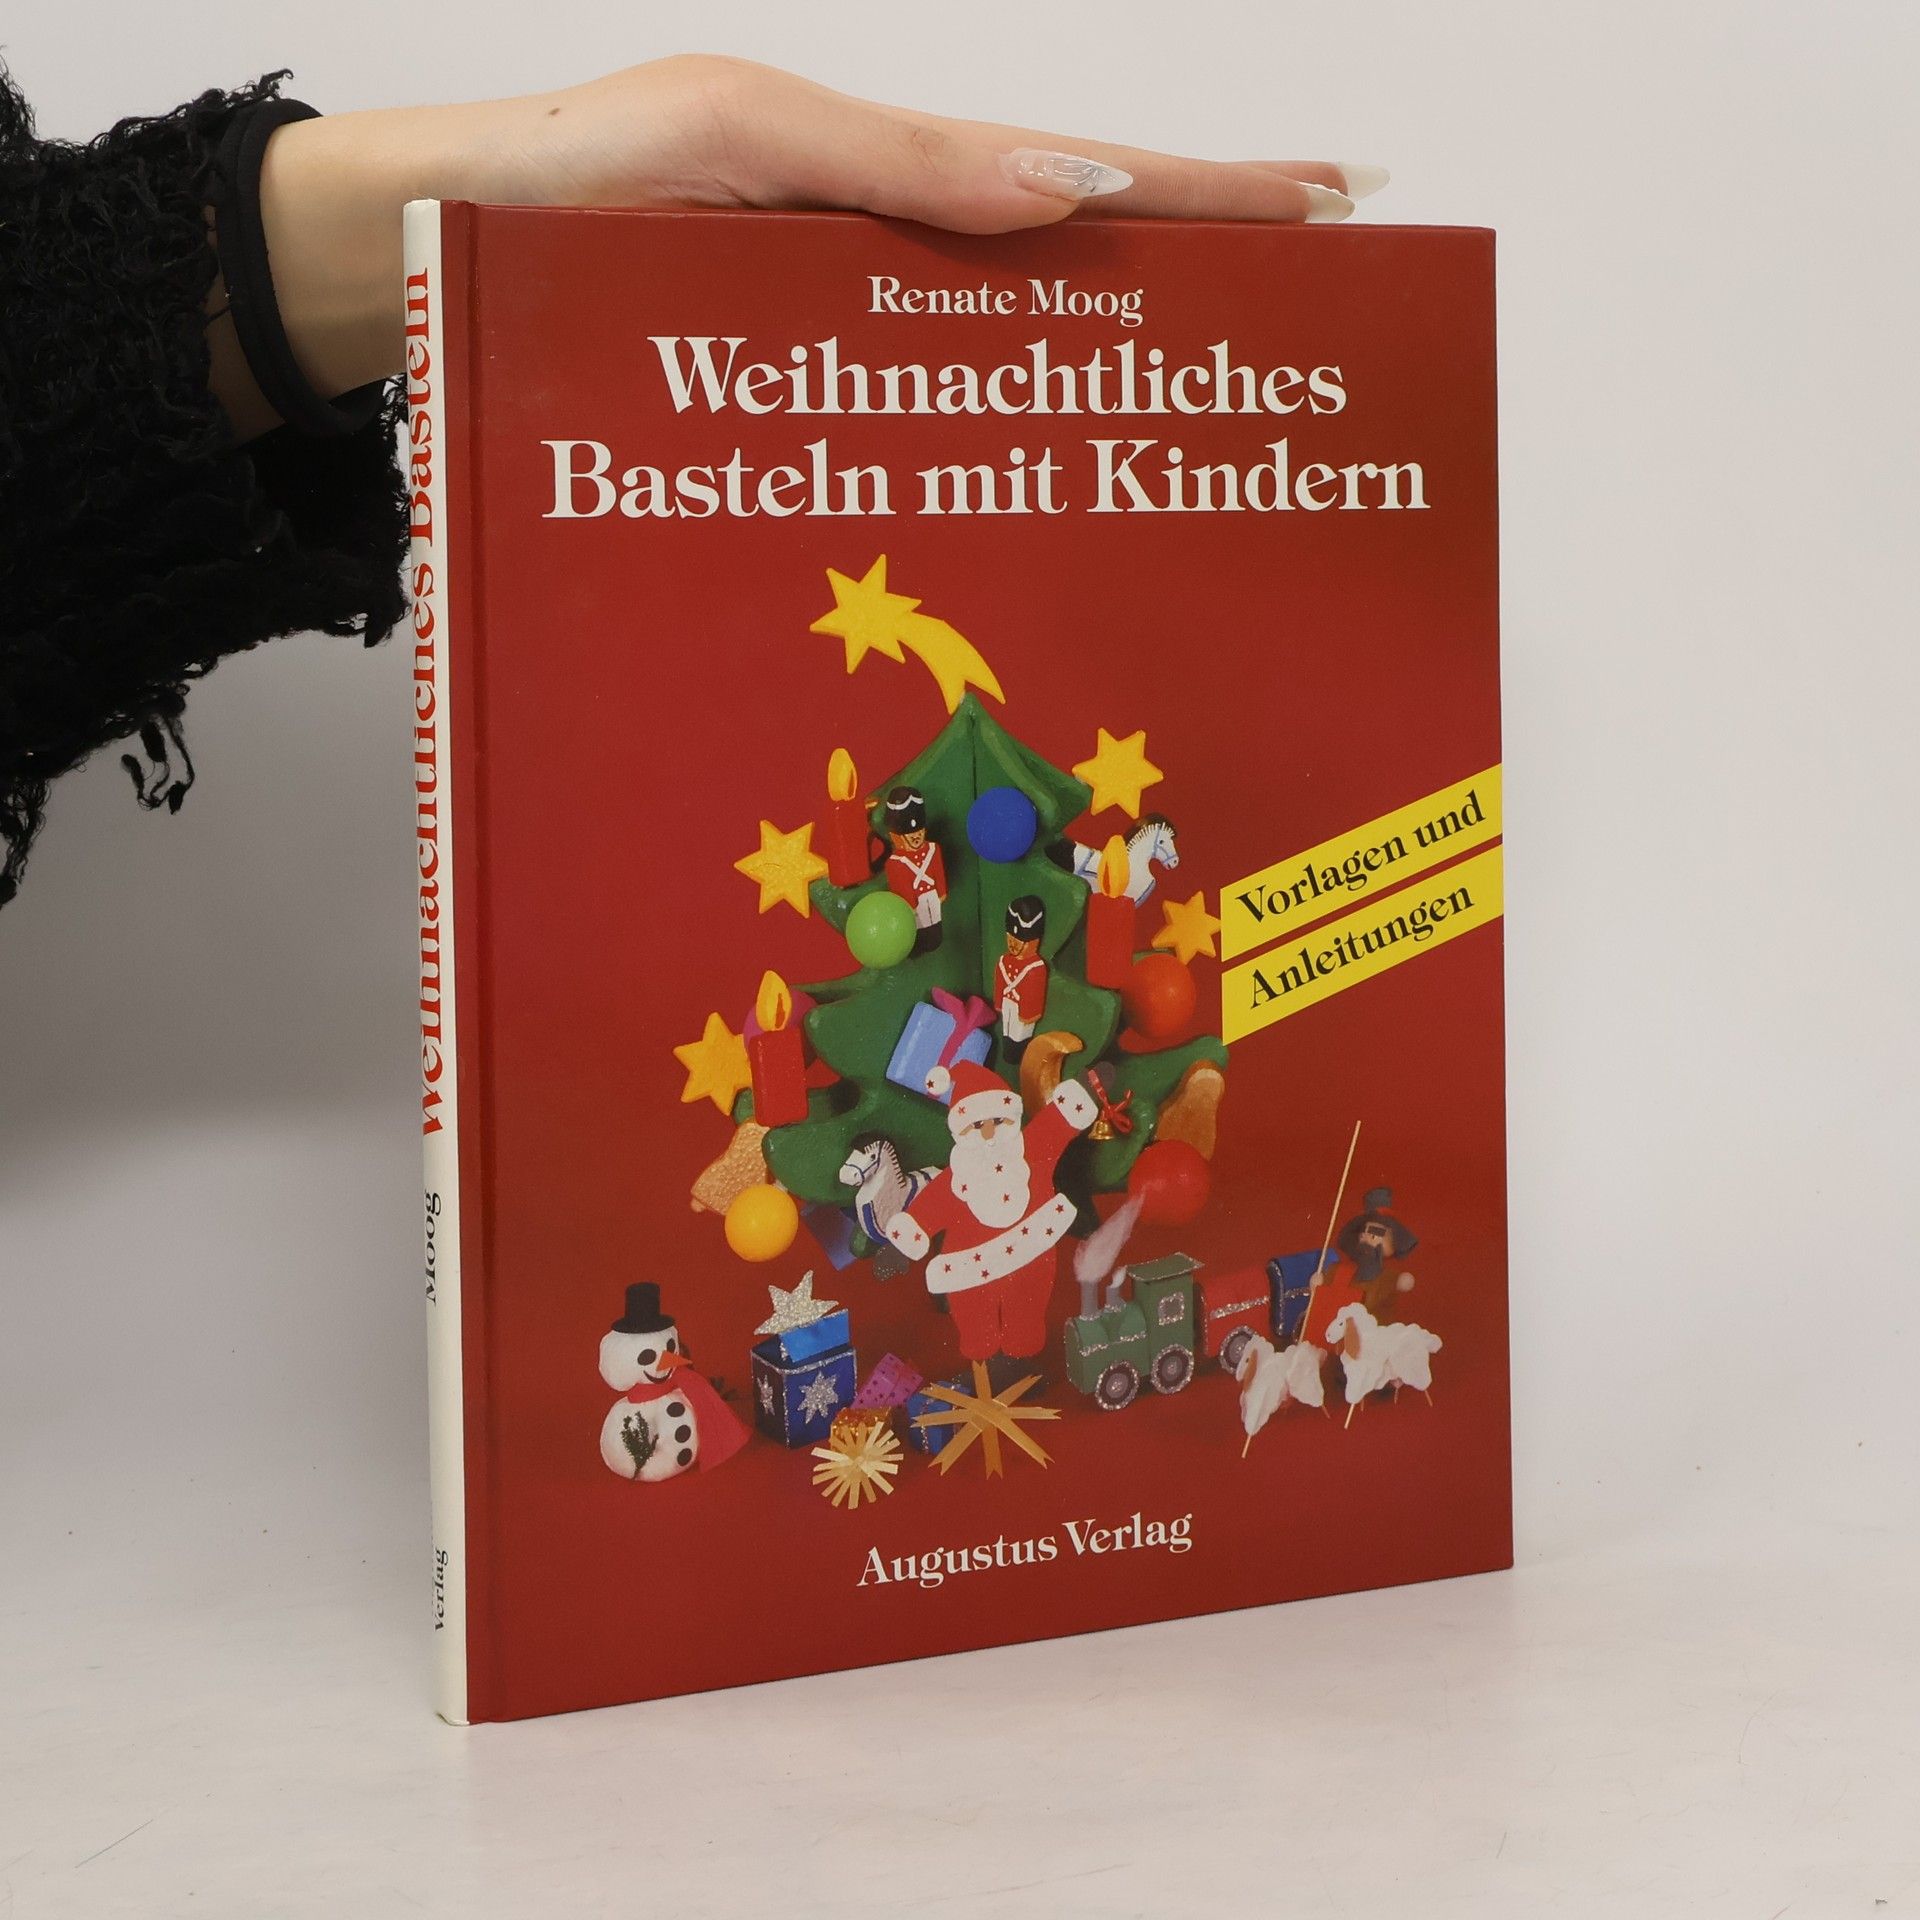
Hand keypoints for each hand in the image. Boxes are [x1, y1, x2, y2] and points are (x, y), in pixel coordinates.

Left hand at [215, 57, 1384, 434]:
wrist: (436, 262)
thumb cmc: (566, 185)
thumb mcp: (735, 140)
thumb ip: (896, 164)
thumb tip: (1073, 182)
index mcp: (883, 175)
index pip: (1082, 176)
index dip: (1206, 191)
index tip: (1333, 196)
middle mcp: (880, 257)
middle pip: (1070, 257)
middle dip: (1200, 261)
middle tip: (1330, 276)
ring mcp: (844, 332)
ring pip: (1006, 345)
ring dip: (1117, 358)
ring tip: (1226, 378)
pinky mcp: (795, 398)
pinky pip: (921, 410)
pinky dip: (1001, 427)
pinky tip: (1052, 464)